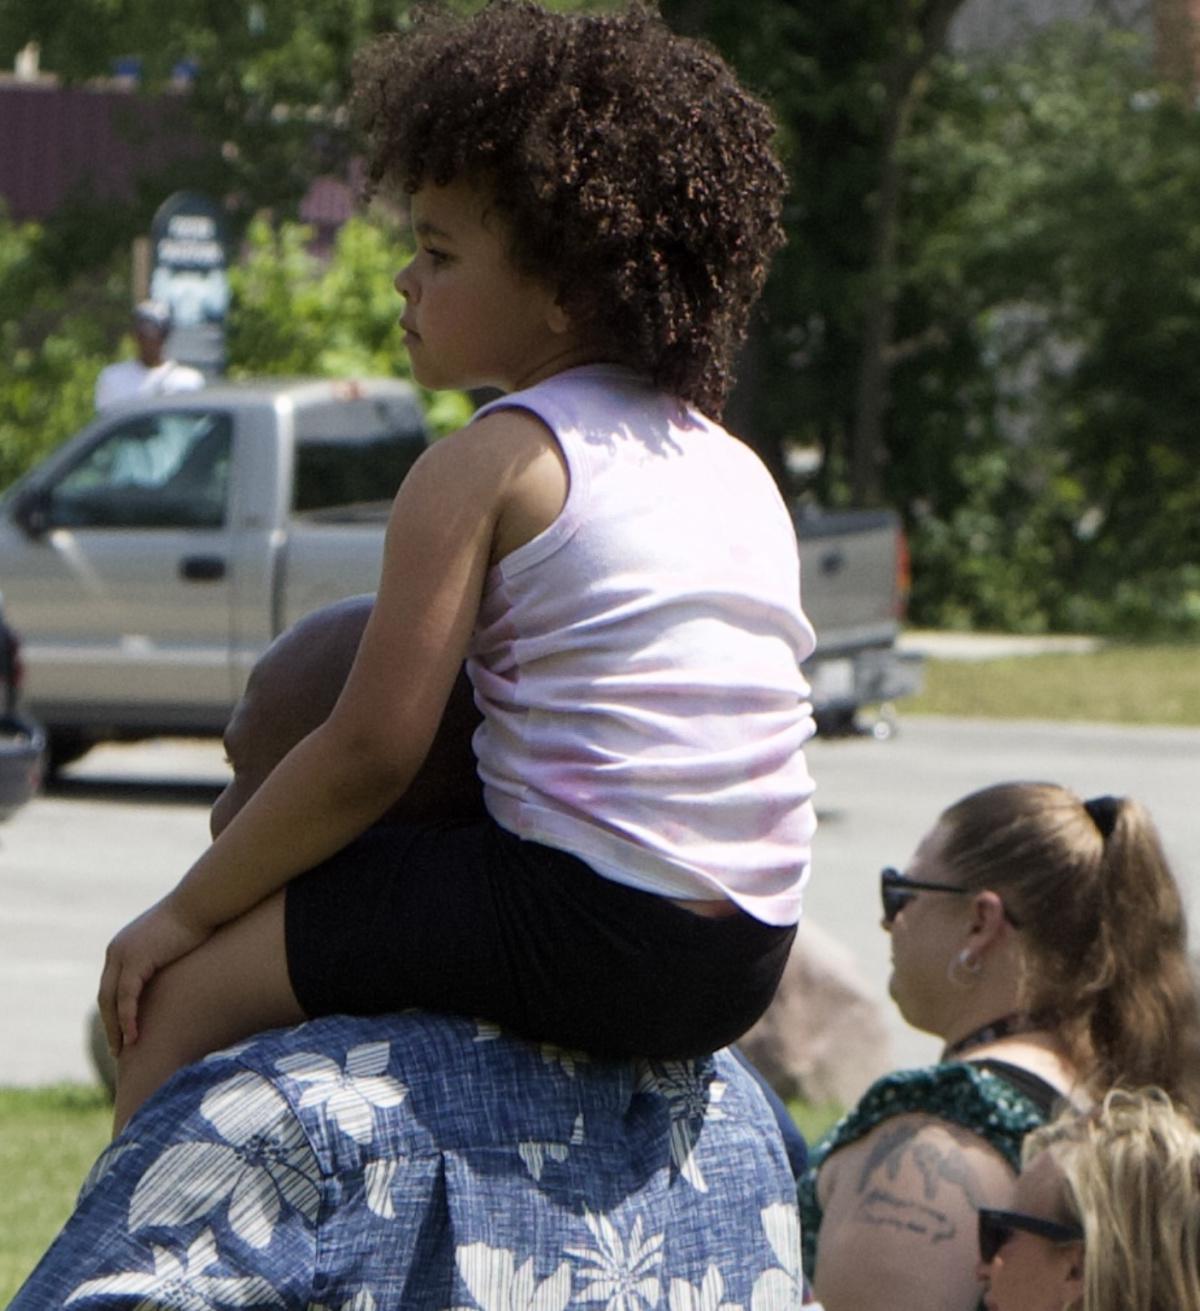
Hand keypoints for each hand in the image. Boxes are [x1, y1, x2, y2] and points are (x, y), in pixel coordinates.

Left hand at [98, 896, 211, 1055]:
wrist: (201, 902)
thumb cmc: (197, 920)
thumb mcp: (175, 944)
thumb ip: (167, 961)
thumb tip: (175, 976)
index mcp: (123, 947)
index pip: (111, 987)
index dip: (114, 1012)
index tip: (122, 1033)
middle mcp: (117, 951)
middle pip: (105, 996)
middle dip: (110, 1025)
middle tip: (117, 1049)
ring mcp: (123, 954)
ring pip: (111, 1000)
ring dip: (116, 1027)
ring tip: (124, 1050)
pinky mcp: (136, 960)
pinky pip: (126, 997)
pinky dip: (128, 1018)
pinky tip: (134, 1036)